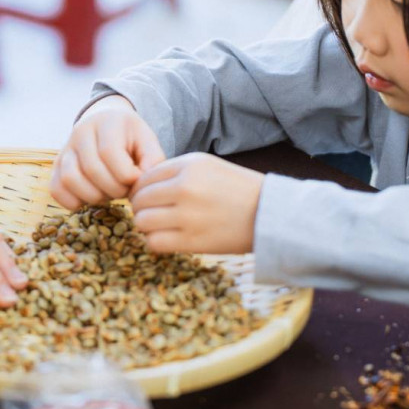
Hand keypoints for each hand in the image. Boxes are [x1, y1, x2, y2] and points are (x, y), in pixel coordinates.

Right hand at [51, 95, 165, 210]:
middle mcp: (81, 132)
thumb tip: (141, 183)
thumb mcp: (148, 142)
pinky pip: (56, 189)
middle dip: (113, 189)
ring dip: (93, 196)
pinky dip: (72, 202)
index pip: (110, 153)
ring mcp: (65, 149)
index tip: (136, 181)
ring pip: (70, 179)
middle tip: (124, 191)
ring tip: (108, 194)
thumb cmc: (131, 138)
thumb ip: (153, 161)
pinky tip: (90, 200)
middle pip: (92, 169)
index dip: (126, 175)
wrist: (106, 125)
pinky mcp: (55, 166)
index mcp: (107, 122)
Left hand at [130, 153, 263, 254]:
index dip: (140, 190)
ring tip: (158, 227)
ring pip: (142, 222)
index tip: (148, 199)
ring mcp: (188, 215)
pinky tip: (167, 239)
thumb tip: (143, 185)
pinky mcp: (193, 241)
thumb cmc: (238, 190)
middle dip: (141, 208)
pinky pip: (154, 242)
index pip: (144, 178)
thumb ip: (176, 171)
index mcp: (188, 166)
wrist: (269, 214)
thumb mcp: (208, 166)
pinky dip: (155, 242)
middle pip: (140, 200)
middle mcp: (185, 188)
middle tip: (151, 214)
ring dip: (146, 226)